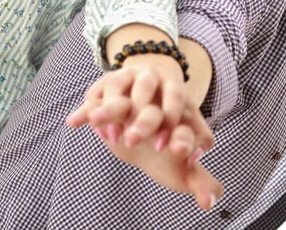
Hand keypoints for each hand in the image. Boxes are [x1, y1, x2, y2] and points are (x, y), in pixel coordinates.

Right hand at [66, 56, 220, 207]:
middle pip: (148, 92)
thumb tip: (210, 202)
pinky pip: (93, 95)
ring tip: (108, 137)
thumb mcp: (185, 151)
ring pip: (119, 87)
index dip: (174, 121)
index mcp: (176, 94)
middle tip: (134, 143)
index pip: (179, 100)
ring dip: (112, 109)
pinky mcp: (103, 87)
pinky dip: (86, 109)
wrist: (145, 106)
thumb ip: (199, 177)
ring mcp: (126, 82)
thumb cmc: (167, 133)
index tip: (170, 150)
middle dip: (143, 118)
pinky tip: (75, 123)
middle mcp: (152, 82)